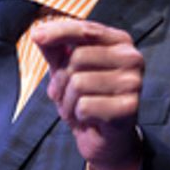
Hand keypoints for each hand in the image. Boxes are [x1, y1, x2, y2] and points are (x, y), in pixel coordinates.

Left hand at [31, 19, 143, 169]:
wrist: (104, 139)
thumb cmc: (87, 99)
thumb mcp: (67, 69)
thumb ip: (55, 48)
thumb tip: (38, 32)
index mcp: (120, 42)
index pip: (86, 29)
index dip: (59, 32)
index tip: (37, 36)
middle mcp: (132, 58)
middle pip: (78, 58)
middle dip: (62, 80)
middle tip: (68, 95)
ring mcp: (133, 82)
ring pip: (78, 83)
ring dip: (68, 101)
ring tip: (79, 108)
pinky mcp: (129, 107)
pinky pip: (84, 106)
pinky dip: (77, 116)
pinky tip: (89, 120)